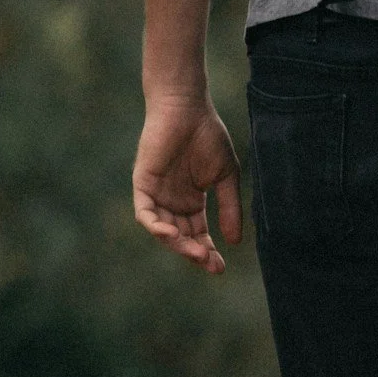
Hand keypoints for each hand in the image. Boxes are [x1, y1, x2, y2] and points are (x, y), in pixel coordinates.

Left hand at [133, 97, 242, 273]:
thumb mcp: (226, 178)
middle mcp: (172, 201)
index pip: (198, 234)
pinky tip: (170, 235)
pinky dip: (155, 227)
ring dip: (178, 244)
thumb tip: (234, 242)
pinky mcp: (143, 183)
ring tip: (196, 254)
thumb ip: (229, 208)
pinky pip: (145, 213)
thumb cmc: (208, 136)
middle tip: (210, 264)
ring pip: (163, 230)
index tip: (220, 268)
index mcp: (192, 201)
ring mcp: (157, 194)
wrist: (188, 108)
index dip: (208, 252)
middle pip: (181, 237)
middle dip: (195, 253)